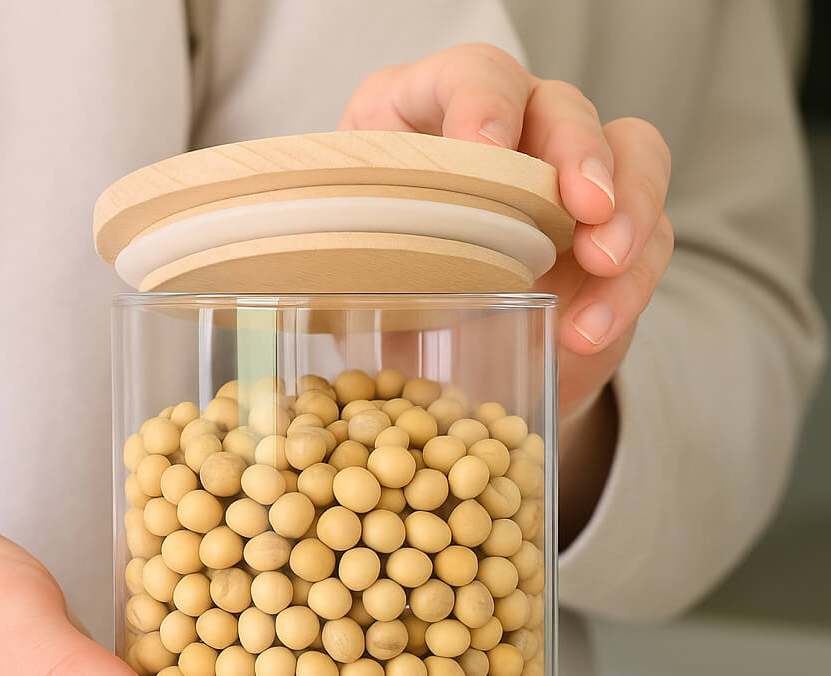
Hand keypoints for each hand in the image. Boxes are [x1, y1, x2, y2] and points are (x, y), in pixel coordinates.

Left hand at [340, 43, 672, 538]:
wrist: (452, 376)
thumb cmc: (387, 317)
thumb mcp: (347, 291)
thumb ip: (330, 269)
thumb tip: (252, 279)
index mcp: (428, 132)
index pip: (470, 72)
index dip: (482, 99)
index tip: (489, 146)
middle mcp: (509, 143)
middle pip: (560, 104)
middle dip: (576, 150)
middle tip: (578, 208)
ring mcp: (569, 188)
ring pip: (633, 149)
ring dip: (628, 203)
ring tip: (604, 260)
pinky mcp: (617, 240)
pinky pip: (651, 238)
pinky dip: (632, 282)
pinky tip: (588, 329)